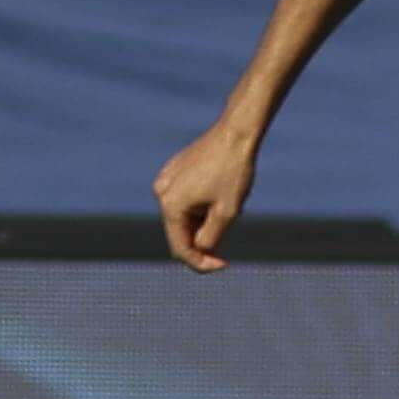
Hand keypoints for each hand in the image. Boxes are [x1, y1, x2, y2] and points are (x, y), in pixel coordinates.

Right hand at [153, 117, 259, 271]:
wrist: (236, 133)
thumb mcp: (227, 212)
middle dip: (203, 242)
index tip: (225, 264)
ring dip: (203, 223)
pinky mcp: (173, 171)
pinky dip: (200, 207)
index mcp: (171, 205)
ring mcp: (165, 180)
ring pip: (183, 216)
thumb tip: (200, 252)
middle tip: (229, 245)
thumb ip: (210, 239)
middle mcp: (161, 193)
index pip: (182, 248)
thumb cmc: (234, 172)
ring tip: (229, 208)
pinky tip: (221, 194)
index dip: (202, 263)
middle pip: (180, 232)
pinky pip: (184, 199)